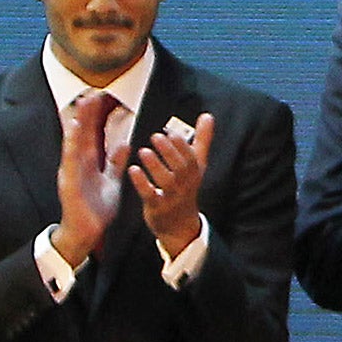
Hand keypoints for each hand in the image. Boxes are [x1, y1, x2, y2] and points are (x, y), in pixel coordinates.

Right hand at [53, 93, 126, 266]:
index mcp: (89, 163)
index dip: (97, 118)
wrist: (87, 231)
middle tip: (92, 92)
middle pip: (83, 134)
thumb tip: (124, 144)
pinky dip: (72, 144)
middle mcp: (78, 163)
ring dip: (78, 122)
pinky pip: (71, 160)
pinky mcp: (69, 182)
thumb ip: (115, 163)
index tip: (103, 99)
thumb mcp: (111, 181)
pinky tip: (74, 131)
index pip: (93, 135)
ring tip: (82, 104)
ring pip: (75, 142)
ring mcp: (72, 171)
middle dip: (87, 114)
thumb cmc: (96, 208)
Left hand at [129, 113, 214, 257]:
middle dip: (169, 152)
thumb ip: (202, 140)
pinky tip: (132, 170)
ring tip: (143, 151)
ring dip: (156, 166)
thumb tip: (208, 116)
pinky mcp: (157, 207)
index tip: (171, 132)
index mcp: (194, 173)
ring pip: (166, 181)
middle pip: (181, 168)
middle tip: (155, 136)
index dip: (182, 146)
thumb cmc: (186, 188)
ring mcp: (172, 197)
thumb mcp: (197, 166)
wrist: (180, 225)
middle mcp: (185, 185)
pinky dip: (142, 183)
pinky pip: (150, 195)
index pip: (191, 158)